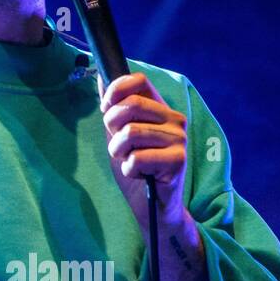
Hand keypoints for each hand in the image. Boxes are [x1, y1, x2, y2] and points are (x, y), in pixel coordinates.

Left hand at [98, 71, 188, 234]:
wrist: (151, 204)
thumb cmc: (136, 166)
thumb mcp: (119, 132)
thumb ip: (114, 106)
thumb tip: (100, 75)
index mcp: (160, 108)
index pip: (138, 81)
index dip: (115, 91)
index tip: (106, 108)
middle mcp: (174, 119)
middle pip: (130, 105)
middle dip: (112, 126)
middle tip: (118, 145)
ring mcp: (179, 139)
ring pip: (130, 133)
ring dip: (119, 152)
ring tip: (129, 160)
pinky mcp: (179, 160)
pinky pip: (137, 158)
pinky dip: (129, 169)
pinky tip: (140, 174)